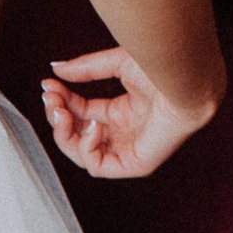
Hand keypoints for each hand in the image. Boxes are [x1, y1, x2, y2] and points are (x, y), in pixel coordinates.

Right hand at [42, 44, 216, 181]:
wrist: (184, 79)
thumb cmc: (162, 68)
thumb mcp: (117, 65)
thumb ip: (85, 70)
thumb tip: (55, 70)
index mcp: (124, 112)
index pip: (82, 114)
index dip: (61, 102)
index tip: (48, 86)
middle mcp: (126, 132)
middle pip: (78, 137)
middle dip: (57, 119)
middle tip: (51, 99)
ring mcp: (131, 149)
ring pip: (83, 156)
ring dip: (64, 134)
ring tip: (61, 112)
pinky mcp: (136, 164)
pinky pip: (99, 167)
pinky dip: (86, 148)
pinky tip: (91, 125)